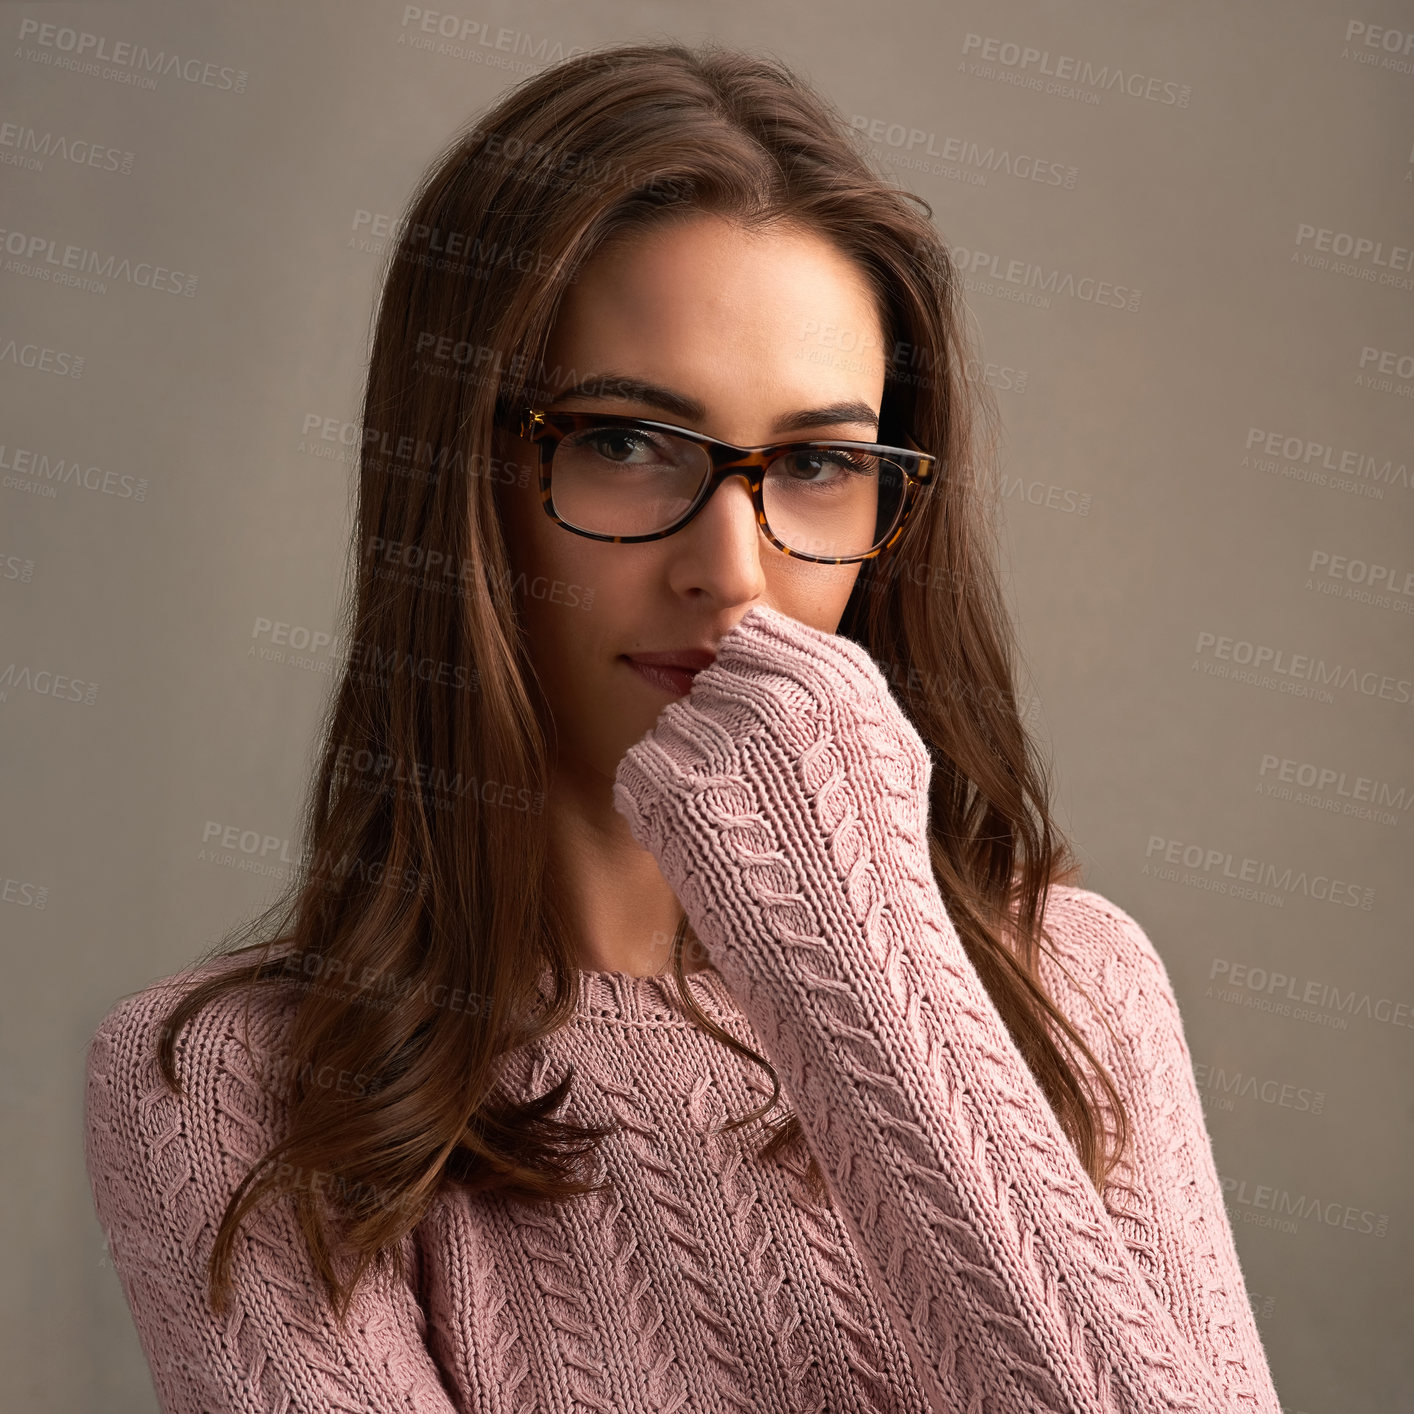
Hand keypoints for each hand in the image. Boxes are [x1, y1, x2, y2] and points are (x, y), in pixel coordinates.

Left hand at [612, 603, 931, 865]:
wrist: (853, 957)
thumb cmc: (874, 861)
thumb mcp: (890, 752)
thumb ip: (836, 686)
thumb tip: (763, 644)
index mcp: (835, 678)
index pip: (751, 636)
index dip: (753, 687)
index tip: (769, 741)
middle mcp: (778, 697)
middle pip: (711, 681)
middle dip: (723, 730)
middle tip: (755, 797)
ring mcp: (722, 742)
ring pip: (675, 725)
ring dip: (691, 769)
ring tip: (740, 826)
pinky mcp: (674, 790)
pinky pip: (642, 769)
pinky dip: (659, 807)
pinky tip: (707, 846)